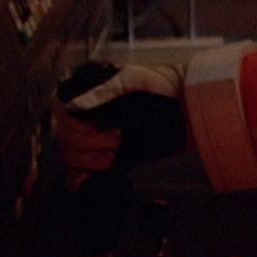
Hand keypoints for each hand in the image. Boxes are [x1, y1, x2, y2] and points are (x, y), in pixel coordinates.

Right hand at [54, 62, 186, 188]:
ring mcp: (102, 135)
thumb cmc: (169, 84)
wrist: (193, 106)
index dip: (72, 124)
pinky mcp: (113, 154)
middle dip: (86, 144)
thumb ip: (107, 88)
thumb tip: (76, 104)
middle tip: (115, 141)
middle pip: (66, 136)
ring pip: (73, 155)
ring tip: (113, 156)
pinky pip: (84, 171)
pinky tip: (88, 178)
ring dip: (89, 161)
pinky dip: (82, 176)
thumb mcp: (138, 77)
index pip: (63, 110)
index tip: (92, 129)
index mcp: (96, 92)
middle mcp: (94, 114)